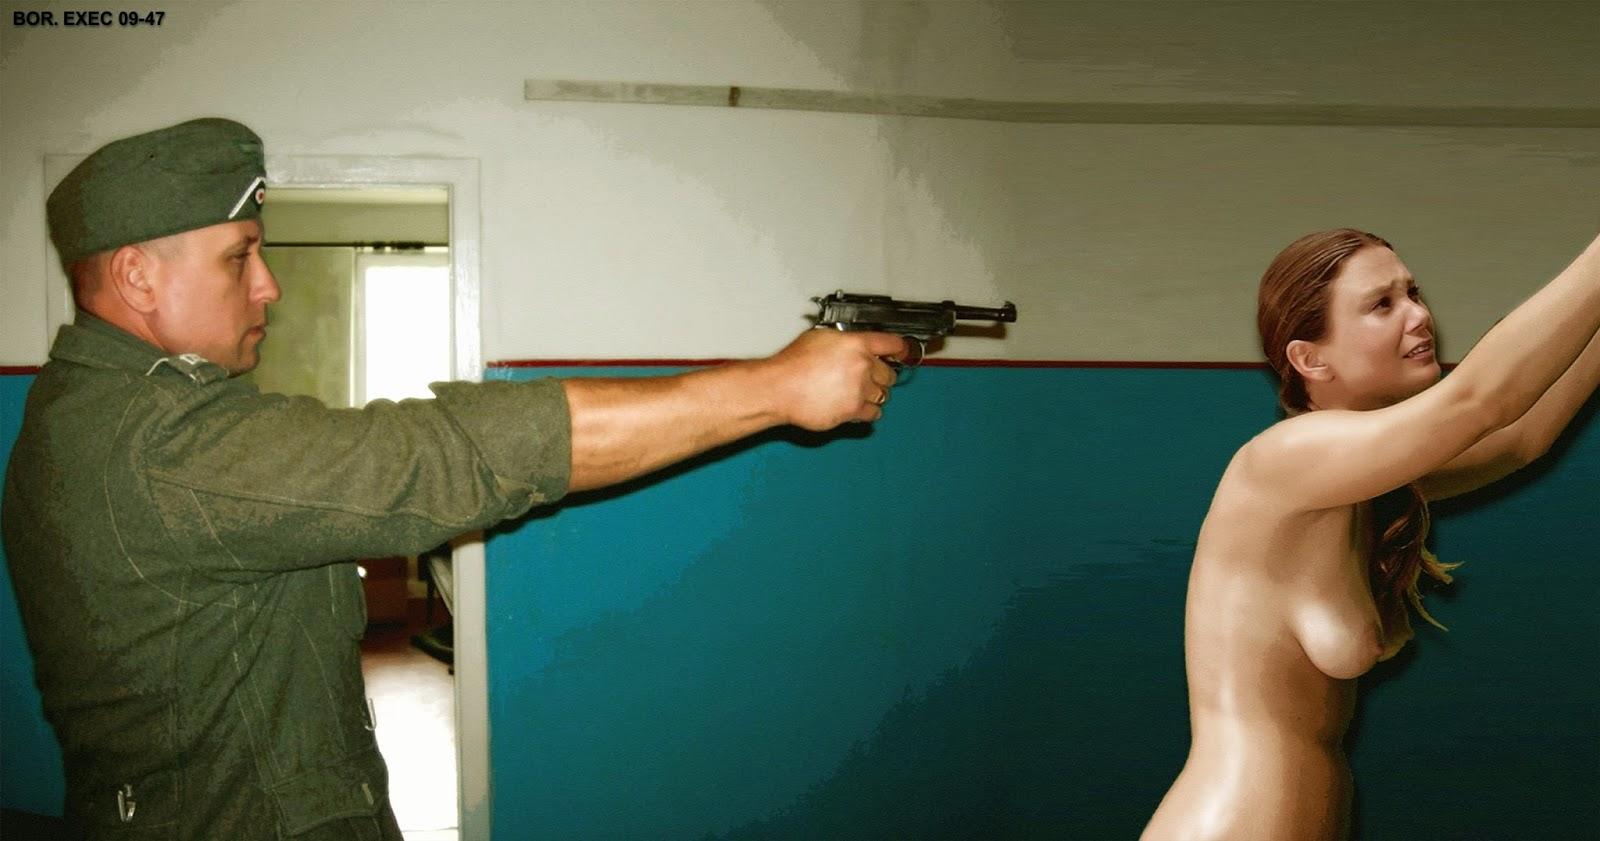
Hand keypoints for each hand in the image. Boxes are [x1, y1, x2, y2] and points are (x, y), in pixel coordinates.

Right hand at [761, 329, 907, 429]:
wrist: (779, 388)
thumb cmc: (791, 364)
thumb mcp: (819, 338)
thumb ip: (843, 341)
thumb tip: (850, 344)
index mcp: (856, 344)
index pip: (892, 344)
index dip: (899, 348)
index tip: (902, 351)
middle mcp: (862, 366)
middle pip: (889, 373)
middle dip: (880, 375)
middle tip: (868, 376)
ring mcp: (860, 389)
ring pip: (883, 394)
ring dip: (874, 394)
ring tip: (859, 392)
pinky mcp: (854, 410)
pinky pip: (874, 413)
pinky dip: (868, 411)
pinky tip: (858, 407)